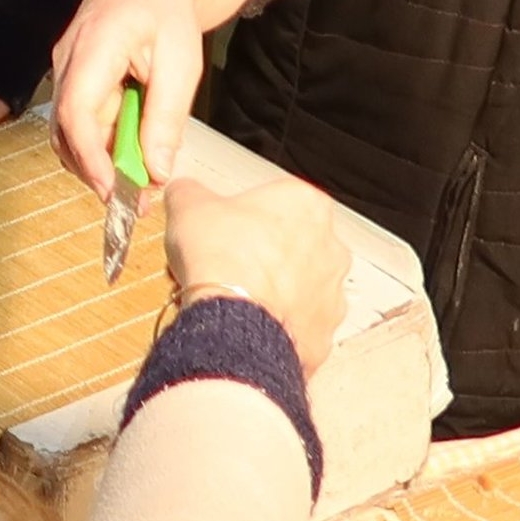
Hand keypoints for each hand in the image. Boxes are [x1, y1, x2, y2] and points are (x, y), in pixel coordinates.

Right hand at [51, 0, 211, 196]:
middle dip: (96, 171)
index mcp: (95, 44)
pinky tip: (130, 156)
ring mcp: (64, 65)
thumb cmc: (166, 8)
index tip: (115, 193)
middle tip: (138, 203)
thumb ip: (166, 118)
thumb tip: (155, 171)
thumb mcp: (182, 63)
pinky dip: (100, 144)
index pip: (76, 110)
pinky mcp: (71, 74)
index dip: (91, 157)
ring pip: (68, 128)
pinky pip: (78, 118)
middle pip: (65, 128)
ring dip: (98, 161)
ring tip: (141, 184)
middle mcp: (67, 56)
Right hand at [158, 171, 347, 379]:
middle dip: (262, 249)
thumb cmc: (224, 259)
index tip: (225, 222)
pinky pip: (298, 318)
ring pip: (298, 282)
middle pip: (292, 240)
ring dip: (272, 284)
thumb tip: (187, 193)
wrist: (234, 318)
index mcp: (306, 204)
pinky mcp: (325, 328)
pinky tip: (248, 315)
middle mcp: (330, 245)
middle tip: (227, 256)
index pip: (277, 198)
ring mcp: (332, 290)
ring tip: (232, 290)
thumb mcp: (188, 203)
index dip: (244, 211)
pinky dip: (277, 317)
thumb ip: (191, 191)